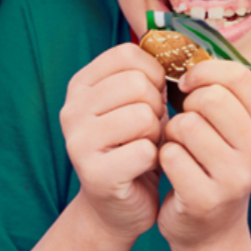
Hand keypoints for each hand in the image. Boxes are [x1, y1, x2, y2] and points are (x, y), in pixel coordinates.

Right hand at [60, 43, 166, 242]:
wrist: (120, 206)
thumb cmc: (134, 145)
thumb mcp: (137, 102)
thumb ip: (147, 73)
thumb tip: (179, 44)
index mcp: (80, 85)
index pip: (128, 55)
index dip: (154, 74)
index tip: (152, 97)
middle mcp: (71, 109)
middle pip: (137, 84)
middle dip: (156, 106)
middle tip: (149, 128)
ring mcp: (78, 142)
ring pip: (143, 116)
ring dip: (156, 134)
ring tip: (146, 146)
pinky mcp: (94, 174)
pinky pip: (145, 151)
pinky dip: (155, 160)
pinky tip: (143, 168)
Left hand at [158, 59, 250, 249]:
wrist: (208, 227)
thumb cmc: (211, 162)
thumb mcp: (227, 126)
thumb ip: (217, 89)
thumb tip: (183, 47)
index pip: (238, 76)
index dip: (204, 72)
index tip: (187, 84)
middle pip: (210, 98)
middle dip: (186, 107)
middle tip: (185, 125)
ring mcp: (237, 178)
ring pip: (186, 125)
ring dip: (171, 134)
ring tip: (180, 149)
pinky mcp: (207, 199)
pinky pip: (170, 155)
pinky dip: (163, 158)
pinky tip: (173, 170)